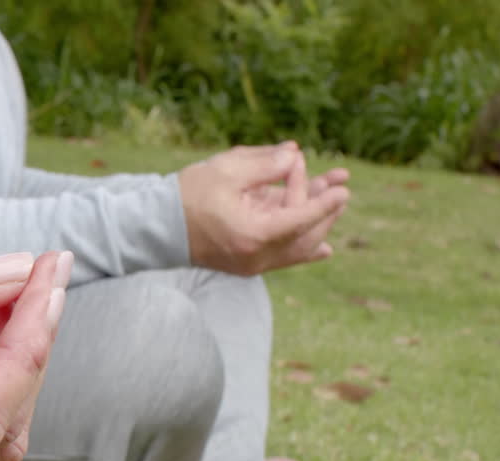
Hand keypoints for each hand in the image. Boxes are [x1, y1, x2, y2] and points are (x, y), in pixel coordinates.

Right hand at [180, 142, 350, 275]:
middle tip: (337, 181)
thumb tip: (294, 155)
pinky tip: (324, 249)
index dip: (325, 202)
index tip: (343, 187)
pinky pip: (283, 258)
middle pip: (305, 234)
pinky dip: (303, 250)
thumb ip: (265, 163)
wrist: (156, 228)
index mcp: (253, 234)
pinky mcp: (245, 264)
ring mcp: (251, 265)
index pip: (301, 219)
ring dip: (316, 223)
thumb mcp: (227, 170)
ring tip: (332, 199)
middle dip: (323, 207)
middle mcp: (256, 256)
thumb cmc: (187, 196)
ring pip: (297, 247)